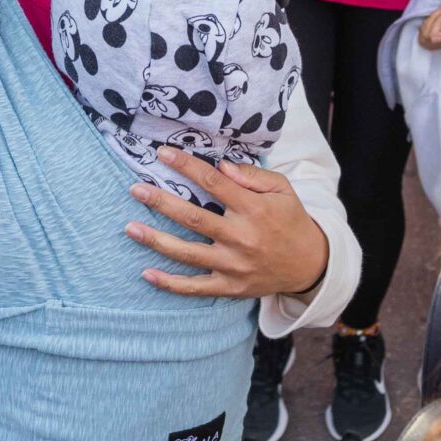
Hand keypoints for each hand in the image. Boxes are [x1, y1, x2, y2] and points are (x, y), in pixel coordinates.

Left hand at [125, 148, 329, 300]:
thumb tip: (221, 166)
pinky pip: (196, 287)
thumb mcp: (282, 190)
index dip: (186, 166)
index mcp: (253, 209)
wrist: (310, 264)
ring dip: (157, 241)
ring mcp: (234, 265)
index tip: (162, 153)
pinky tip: (146, 274)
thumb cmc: (291, 220)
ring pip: (188, 253)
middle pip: (194, 218)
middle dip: (161, 202)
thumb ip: (253, 176)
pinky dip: (170, 284)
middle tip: (135, 190)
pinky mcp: (230, 287)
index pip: (213, 183)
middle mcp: (241, 237)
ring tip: (130, 228)